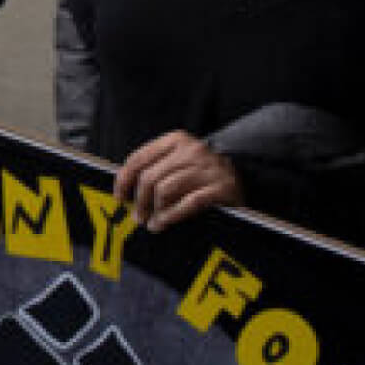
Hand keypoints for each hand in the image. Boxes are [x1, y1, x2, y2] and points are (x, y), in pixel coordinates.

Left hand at [114, 130, 243, 231]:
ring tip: (152, 223)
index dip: (124, 180)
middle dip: (139, 201)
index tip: (120, 197)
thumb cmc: (201, 175)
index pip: (139, 158)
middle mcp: (192, 150)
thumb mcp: (178, 163)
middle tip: (137, 217)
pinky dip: (172, 215)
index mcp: (176, 140)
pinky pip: (189, 203)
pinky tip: (165, 223)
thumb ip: (155, 169)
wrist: (243, 178)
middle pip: (150, 177)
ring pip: (165, 189)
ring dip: (155, 211)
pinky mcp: (222, 187)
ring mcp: (208, 168)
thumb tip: (125, 191)